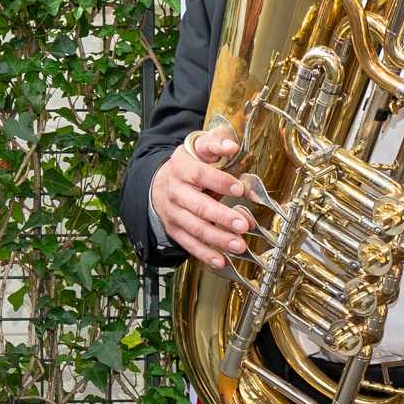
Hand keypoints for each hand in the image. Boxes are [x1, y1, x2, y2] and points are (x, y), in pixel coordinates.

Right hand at [151, 125, 252, 269]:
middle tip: (243, 224)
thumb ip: (216, 143)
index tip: (240, 188)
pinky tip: (221, 260)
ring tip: (239, 245)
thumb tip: (231, 146)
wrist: (160, 182)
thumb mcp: (198, 147)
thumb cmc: (189, 164)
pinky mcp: (175, 230)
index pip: (200, 175)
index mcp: (181, 167)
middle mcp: (174, 191)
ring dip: (218, 239)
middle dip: (222, 216)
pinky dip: (205, 254)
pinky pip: (189, 244)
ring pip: (195, 228)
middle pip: (198, 206)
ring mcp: (173, 213)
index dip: (220, 182)